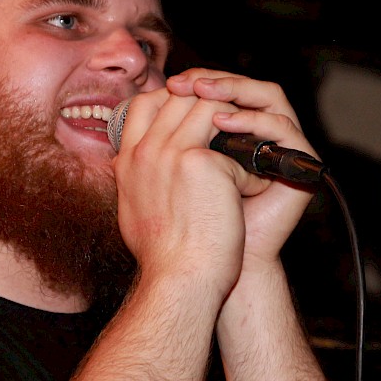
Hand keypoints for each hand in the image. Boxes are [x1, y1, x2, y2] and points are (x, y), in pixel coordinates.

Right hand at [111, 86, 257, 291]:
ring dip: (236, 131)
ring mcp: (172, 153)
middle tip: (236, 133)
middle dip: (213, 107)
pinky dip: (251, 172)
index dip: (175, 100)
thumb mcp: (136, 212)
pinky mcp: (202, 162)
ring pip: (211, 109)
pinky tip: (254, 195)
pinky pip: (238, 149)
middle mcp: (146, 152)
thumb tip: (140, 166)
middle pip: (180, 97)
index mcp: (127, 162)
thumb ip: (139, 180)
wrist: (179, 282)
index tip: (198, 116)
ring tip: (247, 162)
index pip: (144, 104)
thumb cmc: (165, 260)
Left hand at [164, 69, 316, 272]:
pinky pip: (282, 127)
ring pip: (268, 95)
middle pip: (245, 86)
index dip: (197, 82)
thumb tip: (125, 109)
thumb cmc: (188, 223)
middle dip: (213, 80)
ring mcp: (282, 147)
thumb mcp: (165, 172)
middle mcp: (261, 136)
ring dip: (235, 89)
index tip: (170, 83)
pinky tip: (224, 121)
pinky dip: (252, 120)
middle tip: (186, 82)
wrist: (213, 265)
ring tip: (205, 93)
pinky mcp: (299, 162)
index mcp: (233, 135)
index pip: (224, 91)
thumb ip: (155, 141)